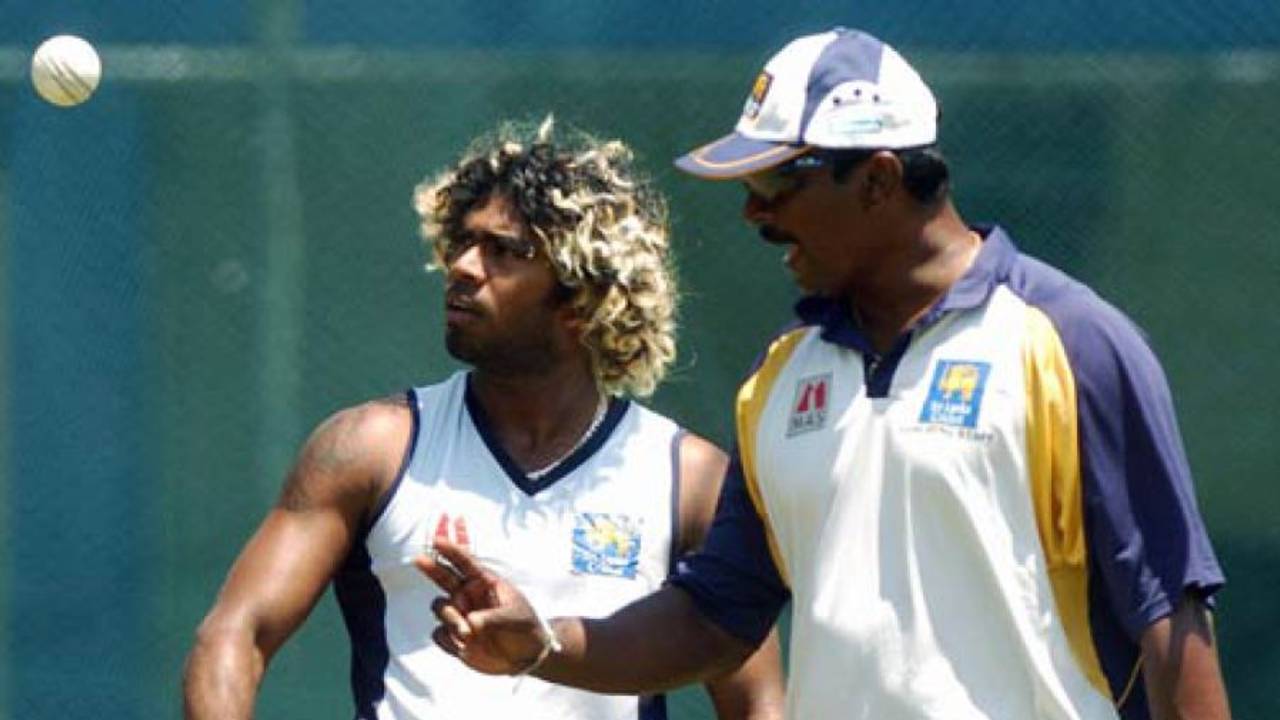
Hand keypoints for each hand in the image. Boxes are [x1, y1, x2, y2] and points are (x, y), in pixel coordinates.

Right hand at [413, 538, 553, 674]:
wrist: (525, 659)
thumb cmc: (524, 628)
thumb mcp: (514, 618)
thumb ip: (493, 618)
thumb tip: (470, 622)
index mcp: (485, 583)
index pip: (466, 563)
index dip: (451, 550)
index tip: (437, 541)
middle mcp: (468, 596)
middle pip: (444, 576)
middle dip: (432, 567)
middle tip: (418, 559)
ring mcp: (460, 615)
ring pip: (440, 607)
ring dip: (450, 618)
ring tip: (467, 634)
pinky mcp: (453, 637)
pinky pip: (439, 634)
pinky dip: (448, 640)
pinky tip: (463, 647)